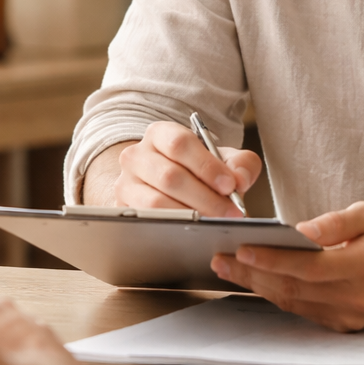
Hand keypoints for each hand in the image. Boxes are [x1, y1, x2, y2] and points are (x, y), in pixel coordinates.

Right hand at [86, 121, 261, 216]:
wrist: (170, 186)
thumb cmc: (198, 171)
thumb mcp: (223, 160)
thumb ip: (241, 164)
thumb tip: (240, 181)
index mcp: (160, 134)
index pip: (180, 144)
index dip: (206, 166)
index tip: (229, 185)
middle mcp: (137, 155)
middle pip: (169, 176)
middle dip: (205, 198)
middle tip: (230, 212)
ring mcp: (126, 182)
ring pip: (156, 203)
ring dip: (189, 215)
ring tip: (214, 223)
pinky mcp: (123, 208)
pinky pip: (147, 220)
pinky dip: (172, 227)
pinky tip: (192, 230)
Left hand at [208, 202, 363, 331]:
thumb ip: (336, 223)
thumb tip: (300, 230)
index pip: (311, 267)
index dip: (274, 259)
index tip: (242, 248)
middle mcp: (358, 298)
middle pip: (295, 288)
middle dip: (253, 273)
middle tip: (220, 258)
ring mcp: (351, 316)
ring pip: (295, 303)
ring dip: (259, 285)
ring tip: (229, 267)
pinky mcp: (345, 325)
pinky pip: (304, 310)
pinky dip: (277, 294)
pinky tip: (256, 279)